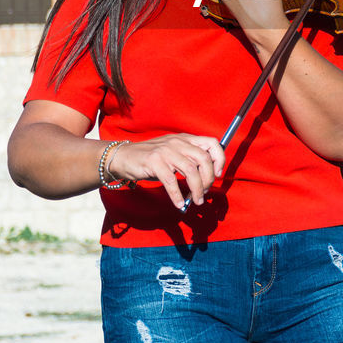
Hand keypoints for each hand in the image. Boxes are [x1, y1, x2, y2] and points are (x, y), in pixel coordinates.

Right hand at [108, 134, 224, 209]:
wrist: (123, 157)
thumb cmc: (151, 160)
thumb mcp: (173, 154)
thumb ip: (189, 160)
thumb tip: (206, 180)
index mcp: (185, 139)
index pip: (212, 143)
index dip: (219, 158)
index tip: (218, 174)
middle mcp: (178, 142)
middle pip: (204, 158)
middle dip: (208, 179)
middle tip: (204, 192)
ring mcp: (166, 151)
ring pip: (190, 170)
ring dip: (196, 189)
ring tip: (196, 201)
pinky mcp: (154, 161)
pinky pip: (171, 181)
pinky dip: (177, 195)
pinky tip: (179, 204)